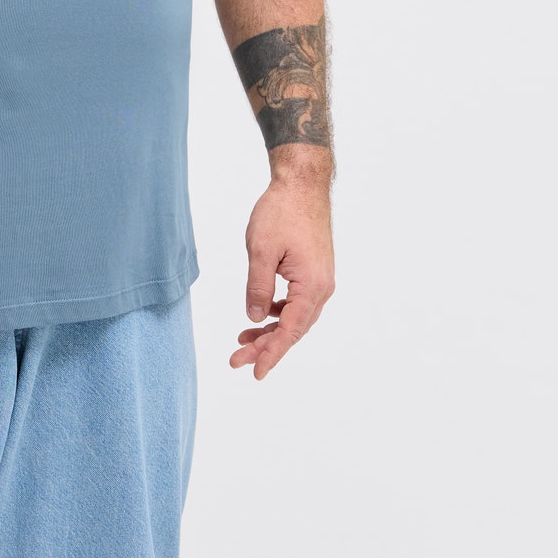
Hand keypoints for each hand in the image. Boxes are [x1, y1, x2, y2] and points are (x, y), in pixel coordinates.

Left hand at [231, 173, 334, 379]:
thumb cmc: (282, 212)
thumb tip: (254, 319)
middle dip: (265, 346)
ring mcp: (320, 280)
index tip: (255, 373)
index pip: (290, 331)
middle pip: (293, 329)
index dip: (272, 354)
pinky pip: (296, 302)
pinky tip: (260, 314)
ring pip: (295, 317)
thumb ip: (257, 287)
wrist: (302, 185)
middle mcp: (322, 288)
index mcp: (312, 286)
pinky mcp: (313, 272)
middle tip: (236, 359)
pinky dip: (278, 312)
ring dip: (271, 331)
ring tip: (243, 341)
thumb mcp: (261, 250)